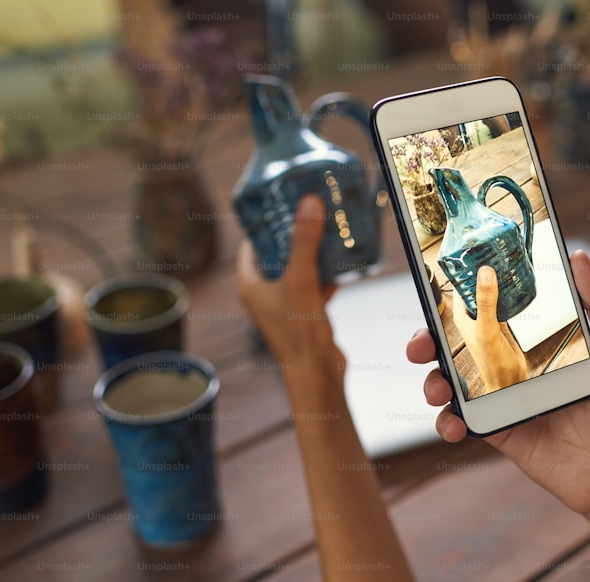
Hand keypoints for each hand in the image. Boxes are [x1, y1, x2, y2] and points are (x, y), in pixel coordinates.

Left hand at [237, 195, 342, 375]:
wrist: (317, 372)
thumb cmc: (300, 329)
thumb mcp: (302, 278)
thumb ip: (305, 240)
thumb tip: (309, 201)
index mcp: (250, 285)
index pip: (250, 246)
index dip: (264, 226)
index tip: (282, 207)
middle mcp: (262, 296)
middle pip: (275, 257)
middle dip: (293, 238)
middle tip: (309, 216)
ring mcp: (283, 308)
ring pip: (296, 273)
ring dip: (311, 257)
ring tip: (327, 237)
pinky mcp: (302, 318)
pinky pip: (311, 290)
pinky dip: (323, 279)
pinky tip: (340, 270)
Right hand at [407, 250, 589, 515]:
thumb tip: (579, 259)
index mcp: (541, 338)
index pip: (498, 309)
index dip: (466, 297)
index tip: (444, 285)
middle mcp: (516, 364)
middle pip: (461, 343)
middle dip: (429, 338)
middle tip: (421, 344)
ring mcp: (503, 397)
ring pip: (452, 380)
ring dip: (433, 380)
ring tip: (437, 389)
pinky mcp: (498, 429)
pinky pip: (461, 421)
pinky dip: (447, 422)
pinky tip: (454, 426)